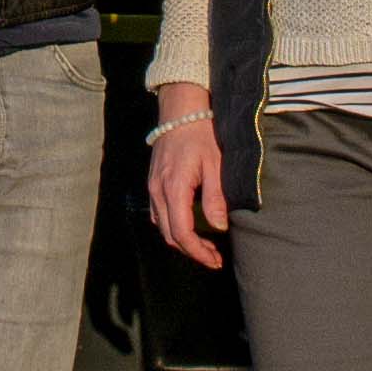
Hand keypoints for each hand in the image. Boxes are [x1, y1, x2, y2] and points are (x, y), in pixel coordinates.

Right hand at [145, 83, 227, 267]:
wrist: (181, 110)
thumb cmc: (202, 133)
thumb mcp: (216, 164)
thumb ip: (216, 198)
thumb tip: (218, 227)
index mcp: (173, 188)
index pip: (181, 233)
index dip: (198, 252)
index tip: (215, 260)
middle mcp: (157, 190)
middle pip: (169, 234)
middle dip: (191, 251)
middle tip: (214, 258)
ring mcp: (152, 186)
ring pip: (162, 226)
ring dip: (181, 240)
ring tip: (205, 245)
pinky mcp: (153, 182)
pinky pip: (159, 213)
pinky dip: (173, 225)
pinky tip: (190, 225)